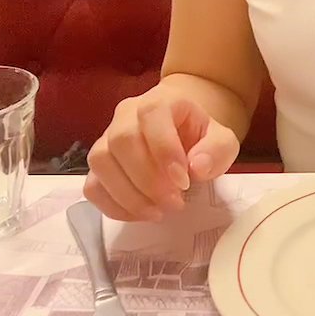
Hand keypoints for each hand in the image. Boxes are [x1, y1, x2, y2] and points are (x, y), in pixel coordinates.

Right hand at [84, 88, 239, 220]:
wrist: (180, 132)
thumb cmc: (199, 136)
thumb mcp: (222, 140)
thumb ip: (217, 150)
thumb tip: (197, 167)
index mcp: (159, 101)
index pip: (152, 114)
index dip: (164, 149)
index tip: (183, 182)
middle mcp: (126, 115)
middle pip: (122, 141)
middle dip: (148, 180)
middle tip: (175, 203)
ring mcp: (107, 138)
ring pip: (102, 162)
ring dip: (129, 195)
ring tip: (158, 211)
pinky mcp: (99, 165)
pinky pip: (92, 185)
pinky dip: (112, 205)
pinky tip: (139, 214)